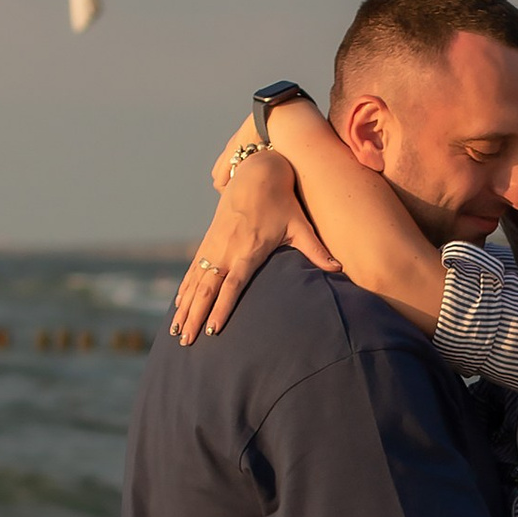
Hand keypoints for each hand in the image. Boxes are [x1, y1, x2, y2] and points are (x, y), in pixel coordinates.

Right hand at [170, 151, 333, 342]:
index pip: (232, 285)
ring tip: (177, 332)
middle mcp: (226, 250)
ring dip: (185, 308)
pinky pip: (193, 270)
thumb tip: (340, 268)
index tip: (212, 329)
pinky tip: (178, 306)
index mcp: (248, 250)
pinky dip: (185, 289)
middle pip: (207, 289)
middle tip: (187, 342)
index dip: (221, 308)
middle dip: (195, 316)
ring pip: (195, 282)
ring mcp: (214, 246)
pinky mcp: (208, 242)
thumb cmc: (282, 202)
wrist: (256, 174)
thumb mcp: (300, 226)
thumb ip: (316, 251)